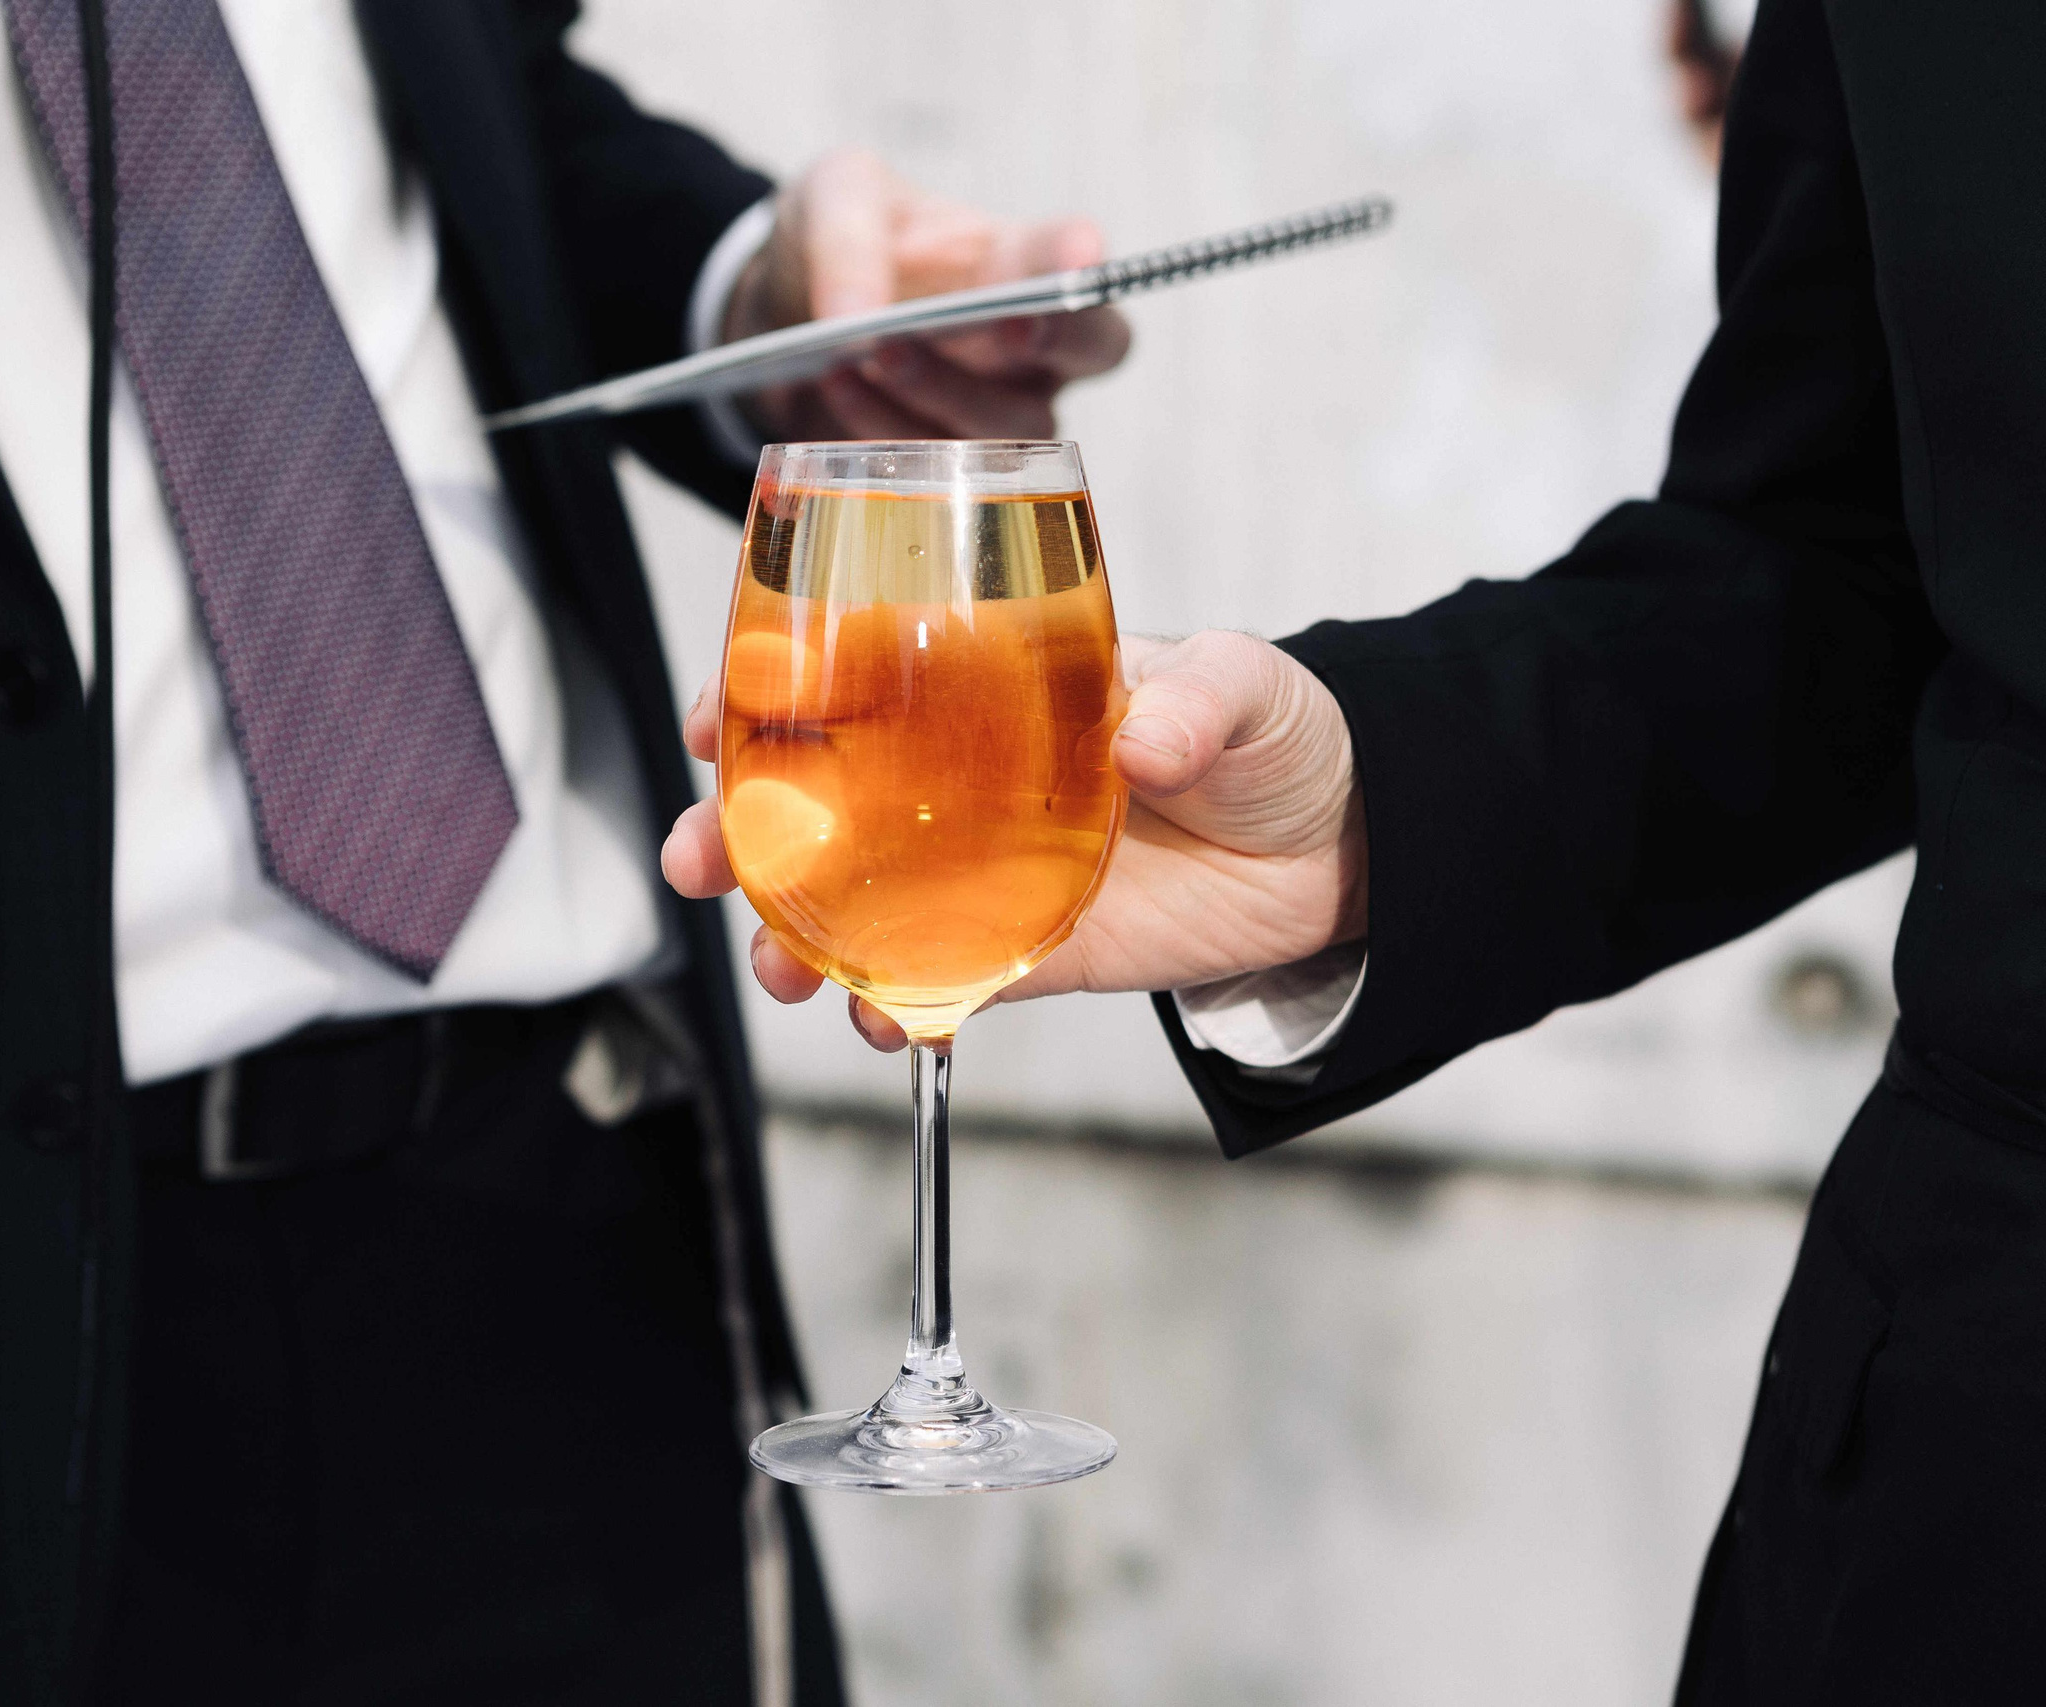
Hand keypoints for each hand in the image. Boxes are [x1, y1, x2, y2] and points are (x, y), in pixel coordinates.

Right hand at [660, 630, 1367, 1049]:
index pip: (858, 670)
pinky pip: (939, 978)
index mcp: (996, 683)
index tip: (720, 713)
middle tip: (699, 859)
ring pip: (858, 896)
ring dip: (796, 930)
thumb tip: (1145, 741)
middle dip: (741, 828)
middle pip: (823, 795)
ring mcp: (990, 866)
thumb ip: (1197, 701)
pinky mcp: (1031, 948)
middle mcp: (970, 776)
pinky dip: (896, 1003)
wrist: (1346, 845)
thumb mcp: (1247, 685)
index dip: (771, 686)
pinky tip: (875, 1018)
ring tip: (778, 966)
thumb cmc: (1281, 734)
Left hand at [724, 148, 1132, 440]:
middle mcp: (1027, 348)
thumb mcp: (834, 200)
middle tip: (999, 322)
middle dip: (1037, 343)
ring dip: (938, 392)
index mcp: (1017, 264)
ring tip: (870, 352)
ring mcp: (992, 416)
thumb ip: (846, 241)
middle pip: (1085, 358)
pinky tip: (838, 386)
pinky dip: (882, 426)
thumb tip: (852, 317)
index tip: (1082, 256)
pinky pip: (935, 468)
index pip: (1077, 269)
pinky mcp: (940, 469)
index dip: (1087, 268)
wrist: (790, 314)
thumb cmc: (844, 245)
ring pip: (1004, 429)